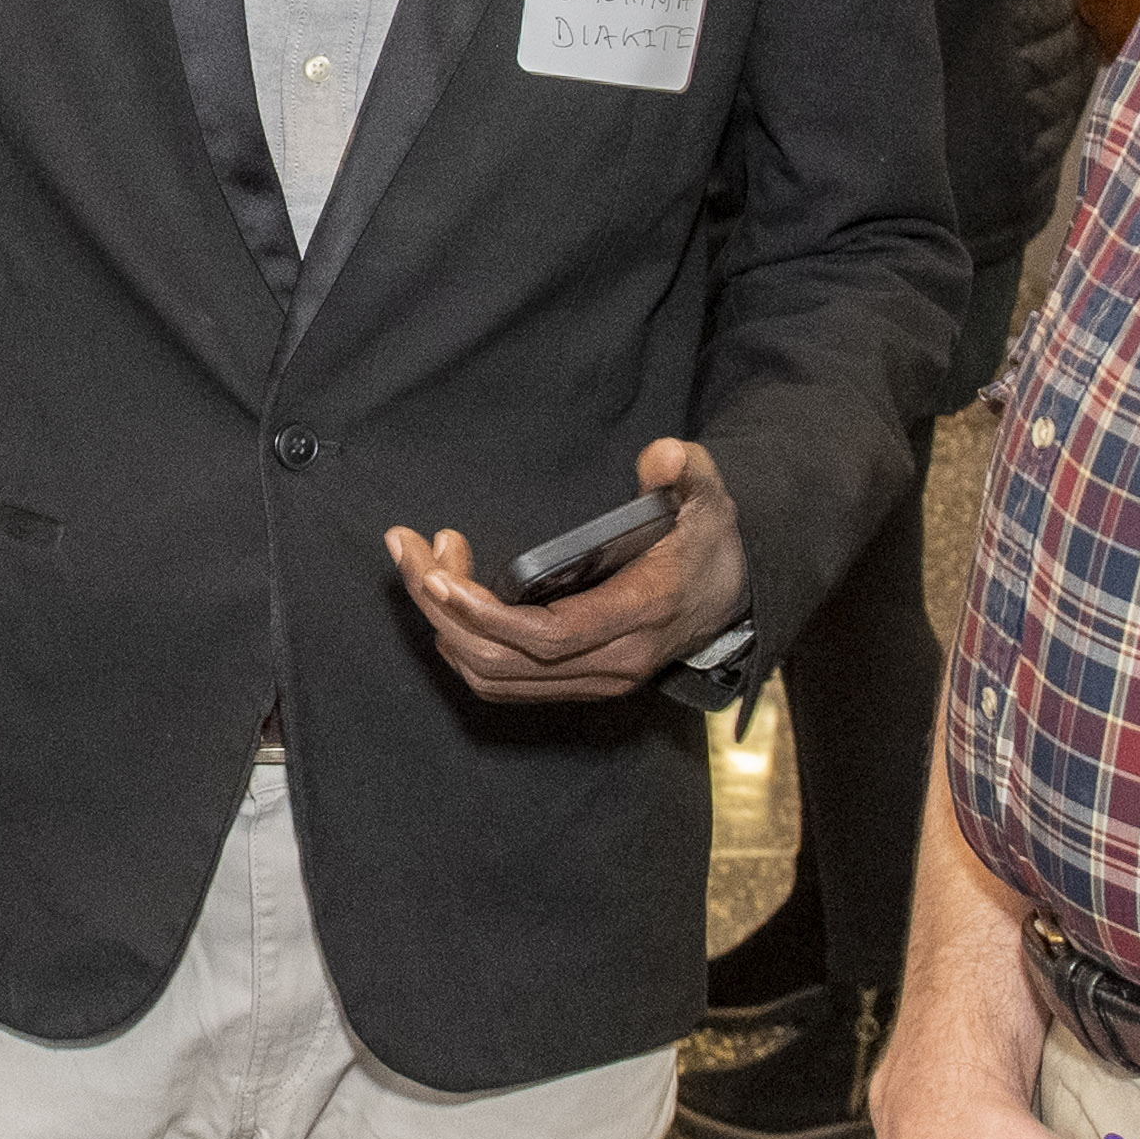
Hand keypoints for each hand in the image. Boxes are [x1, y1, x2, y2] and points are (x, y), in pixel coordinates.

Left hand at [385, 436, 745, 704]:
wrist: (730, 597)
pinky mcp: (575, 684)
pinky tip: (446, 598)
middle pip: (503, 659)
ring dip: (445, 625)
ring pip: (494, 676)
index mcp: (639, 616)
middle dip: (442, 609)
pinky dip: (463, 645)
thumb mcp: (708, 498)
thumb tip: (662, 454)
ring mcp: (592, 681)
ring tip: (424, 563)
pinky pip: (503, 682)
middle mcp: (612, 663)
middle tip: (409, 550)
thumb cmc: (708, 543)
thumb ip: (686, 472)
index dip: (486, 614)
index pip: (549, 637)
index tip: (438, 574)